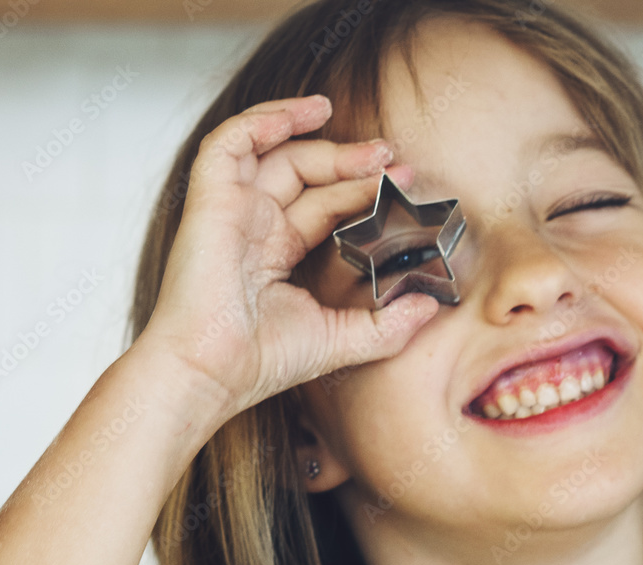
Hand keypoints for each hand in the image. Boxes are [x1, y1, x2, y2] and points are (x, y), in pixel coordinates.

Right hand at [141, 95, 438, 418]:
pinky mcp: (210, 198)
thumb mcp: (342, 341)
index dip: (363, 192)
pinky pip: (232, 140)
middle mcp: (254, 226)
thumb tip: (433, 307)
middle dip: (353, 164)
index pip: (325, 207)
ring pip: (275, 152)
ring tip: (370, 144)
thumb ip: (388, 326)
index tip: (404, 184)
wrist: (213, 372)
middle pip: (307, 175)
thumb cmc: (260, 363)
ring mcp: (231, 210)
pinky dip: (267, 119)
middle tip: (396, 161)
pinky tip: (310, 114)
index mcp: (277, 253)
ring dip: (319, 137)